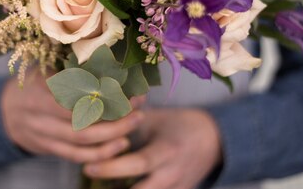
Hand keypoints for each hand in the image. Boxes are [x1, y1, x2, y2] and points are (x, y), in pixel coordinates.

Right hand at [0, 70, 145, 163]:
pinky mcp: (48, 149)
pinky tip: (120, 145)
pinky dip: (100, 153)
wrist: (5, 111)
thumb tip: (109, 53)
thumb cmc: (35, 81)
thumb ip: (69, 64)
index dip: (104, 92)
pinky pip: (76, 155)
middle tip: (138, 108)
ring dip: (112, 135)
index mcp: (40, 87)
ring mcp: (43, 133)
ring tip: (135, 124)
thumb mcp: (45, 65)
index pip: (76, 92)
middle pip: (81, 119)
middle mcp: (40, 113)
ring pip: (81, 140)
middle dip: (114, 116)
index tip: (129, 87)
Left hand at [83, 108, 222, 188]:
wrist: (214, 138)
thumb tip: (94, 124)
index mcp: (167, 150)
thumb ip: (127, 124)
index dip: (112, 167)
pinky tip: (119, 188)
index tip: (88, 167)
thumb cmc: (178, 124)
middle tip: (90, 177)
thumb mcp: (154, 120)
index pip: (138, 163)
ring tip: (102, 186)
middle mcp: (173, 174)